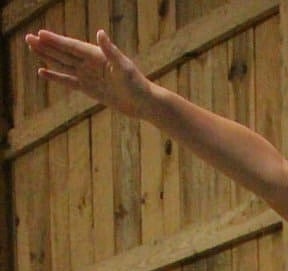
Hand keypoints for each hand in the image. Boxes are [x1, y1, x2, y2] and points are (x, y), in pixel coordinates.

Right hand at [25, 29, 154, 118]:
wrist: (144, 104)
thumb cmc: (137, 84)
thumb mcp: (124, 67)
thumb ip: (111, 51)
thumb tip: (100, 33)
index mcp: (99, 56)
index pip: (73, 46)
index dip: (57, 40)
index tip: (40, 33)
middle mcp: (92, 64)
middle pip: (64, 53)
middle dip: (46, 45)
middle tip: (28, 37)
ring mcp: (89, 76)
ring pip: (63, 64)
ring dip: (48, 57)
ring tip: (32, 48)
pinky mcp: (89, 89)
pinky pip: (68, 81)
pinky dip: (56, 76)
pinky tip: (42, 71)